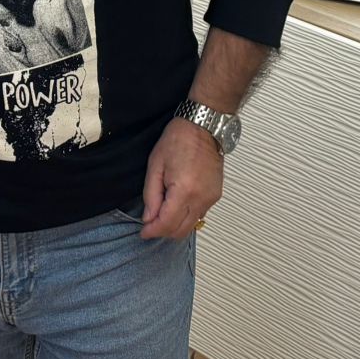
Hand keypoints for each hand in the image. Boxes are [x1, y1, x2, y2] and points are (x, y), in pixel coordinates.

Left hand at [140, 117, 221, 240]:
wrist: (203, 127)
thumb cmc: (178, 140)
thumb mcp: (155, 165)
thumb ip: (151, 195)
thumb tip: (149, 218)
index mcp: (184, 190)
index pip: (167, 224)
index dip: (152, 231)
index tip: (143, 231)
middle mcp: (201, 198)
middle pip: (181, 230)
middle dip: (163, 231)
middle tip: (150, 224)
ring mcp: (211, 198)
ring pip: (192, 225)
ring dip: (175, 224)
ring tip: (163, 210)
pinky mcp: (216, 195)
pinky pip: (200, 214)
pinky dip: (187, 215)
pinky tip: (177, 204)